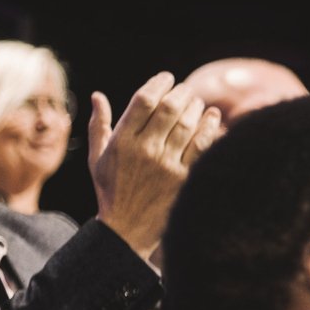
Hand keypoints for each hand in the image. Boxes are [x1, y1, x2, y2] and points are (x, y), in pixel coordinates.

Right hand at [90, 74, 224, 257]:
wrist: (127, 231)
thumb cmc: (111, 191)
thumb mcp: (96, 159)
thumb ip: (99, 126)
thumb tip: (98, 95)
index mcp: (121, 142)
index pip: (143, 101)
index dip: (158, 83)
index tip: (166, 78)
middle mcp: (144, 151)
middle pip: (168, 109)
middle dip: (180, 92)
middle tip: (185, 89)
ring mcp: (166, 166)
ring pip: (187, 125)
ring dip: (195, 107)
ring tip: (197, 102)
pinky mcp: (184, 179)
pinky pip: (202, 147)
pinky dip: (210, 128)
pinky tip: (213, 118)